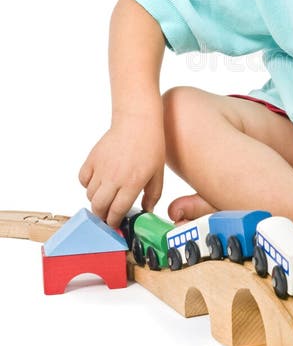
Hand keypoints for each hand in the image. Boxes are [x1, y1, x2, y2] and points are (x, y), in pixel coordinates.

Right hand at [78, 112, 164, 227]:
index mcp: (132, 183)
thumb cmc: (151, 146)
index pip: (117, 211)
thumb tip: (147, 211)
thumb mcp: (158, 173)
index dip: (114, 222)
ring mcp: (101, 168)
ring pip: (90, 195)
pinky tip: (98, 182)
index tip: (116, 224)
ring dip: (96, 200)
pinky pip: (83, 179)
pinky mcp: (92, 158)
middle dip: (102, 216)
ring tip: (106, 197)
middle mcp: (114, 178)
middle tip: (107, 215)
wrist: (137, 121)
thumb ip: (153, 195)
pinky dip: (87, 184)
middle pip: (99, 207)